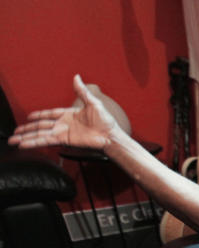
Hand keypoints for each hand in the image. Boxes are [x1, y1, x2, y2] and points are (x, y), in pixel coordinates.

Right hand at [7, 74, 121, 149]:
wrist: (110, 135)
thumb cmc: (106, 121)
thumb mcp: (93, 102)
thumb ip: (82, 91)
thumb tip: (77, 77)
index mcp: (69, 115)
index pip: (50, 114)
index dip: (39, 115)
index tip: (30, 117)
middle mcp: (64, 124)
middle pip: (41, 126)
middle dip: (27, 129)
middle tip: (15, 132)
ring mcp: (63, 133)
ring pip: (40, 134)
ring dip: (26, 137)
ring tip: (14, 140)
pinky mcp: (64, 140)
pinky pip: (46, 140)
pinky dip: (34, 142)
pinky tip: (24, 144)